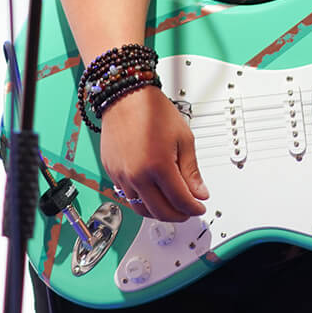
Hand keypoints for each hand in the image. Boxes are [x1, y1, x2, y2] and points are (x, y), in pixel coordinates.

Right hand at [98, 86, 208, 221]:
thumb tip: (199, 193)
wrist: (126, 96)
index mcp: (158, 166)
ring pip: (141, 210)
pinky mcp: (111, 172)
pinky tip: (152, 194)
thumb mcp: (183, 139)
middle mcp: (136, 175)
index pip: (180, 201)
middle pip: (160, 212)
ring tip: (171, 204)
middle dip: (178, 215)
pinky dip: (142, 201)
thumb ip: (191, 170)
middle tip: (188, 210)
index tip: (200, 206)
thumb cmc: (153, 111)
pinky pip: (127, 197)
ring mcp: (121, 176)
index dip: (194, 208)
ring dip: (159, 212)